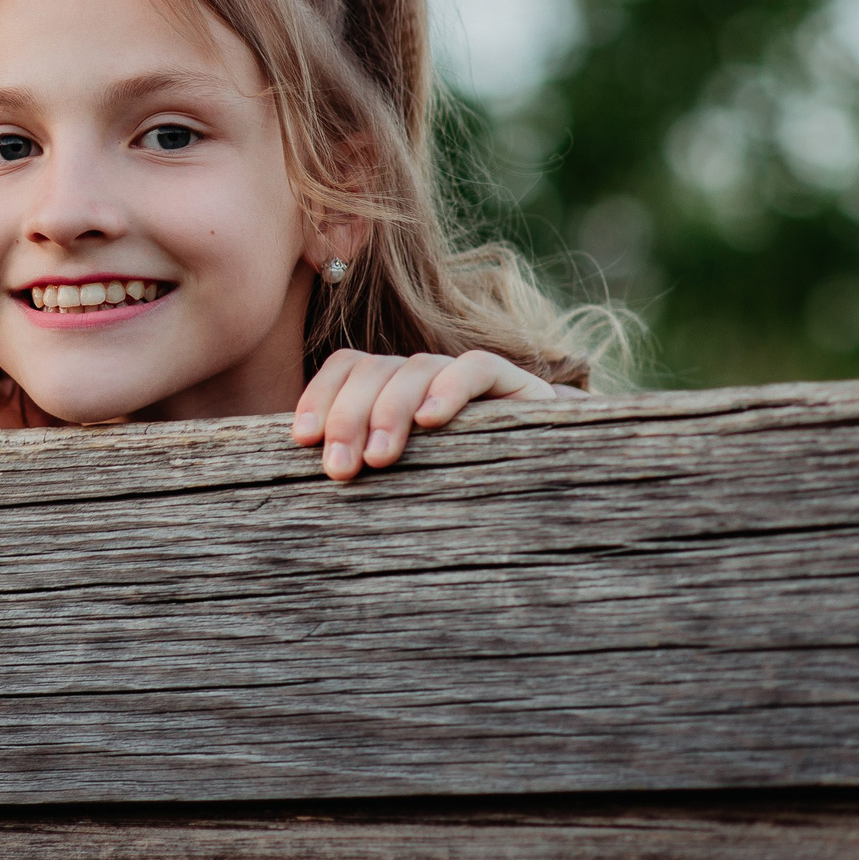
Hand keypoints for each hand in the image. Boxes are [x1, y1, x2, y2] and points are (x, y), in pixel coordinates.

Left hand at [290, 348, 555, 482]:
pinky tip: (433, 421)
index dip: (320, 395)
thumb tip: (303, 485)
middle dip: (347, 416)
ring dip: (390, 411)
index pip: (347, 366)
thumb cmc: (462, 493)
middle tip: (340, 469)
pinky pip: (477, 368)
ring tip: (379, 458)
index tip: (302, 438)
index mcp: (392, 389)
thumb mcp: (403, 481)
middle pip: (373, 370)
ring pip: (416, 369)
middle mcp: (425, 376)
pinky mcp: (515, 384)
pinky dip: (450, 388)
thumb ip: (362, 468)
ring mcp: (466, 377)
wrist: (555, 483)